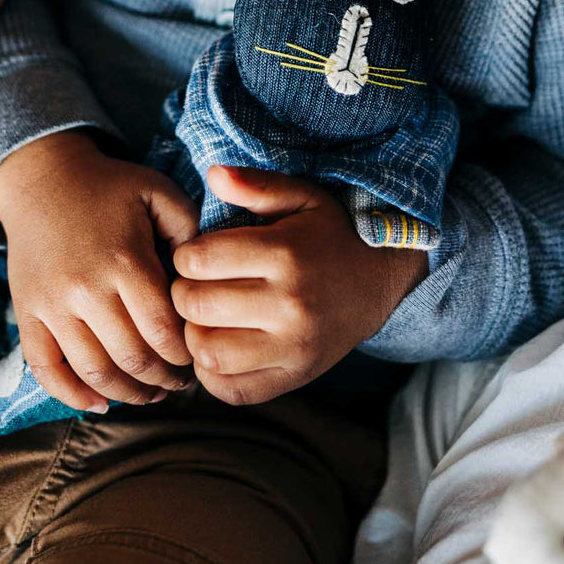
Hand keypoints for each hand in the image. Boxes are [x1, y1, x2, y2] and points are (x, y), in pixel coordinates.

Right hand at [0, 131, 198, 411]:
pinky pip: (46, 369)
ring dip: (127, 393)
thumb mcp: (157, 192)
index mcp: (125, 261)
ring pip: (94, 372)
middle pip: (132, 358)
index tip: (196, 355)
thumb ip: (190, 230)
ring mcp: (53, 306)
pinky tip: (99, 402)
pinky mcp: (27, 314)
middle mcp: (86, 289)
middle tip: (179, 381)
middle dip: (163, 379)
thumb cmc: (108, 186)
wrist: (42, 178)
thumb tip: (205, 277)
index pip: (163, 331)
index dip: (184, 354)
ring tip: (149, 393)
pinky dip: (72, 395)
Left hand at [171, 165, 427, 405]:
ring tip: (205, 317)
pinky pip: (232, 389)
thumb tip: (212, 174)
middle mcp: (289, 305)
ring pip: (208, 352)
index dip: (184, 255)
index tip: (196, 255)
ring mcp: (293, 348)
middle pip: (197, 306)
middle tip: (194, 285)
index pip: (199, 260)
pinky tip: (220, 346)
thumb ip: (255, 185)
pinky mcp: (295, 377)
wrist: (381, 281)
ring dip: (193, 333)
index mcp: (285, 255)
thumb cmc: (329, 234)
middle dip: (182, 292)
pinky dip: (212, 372)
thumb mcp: (300, 196)